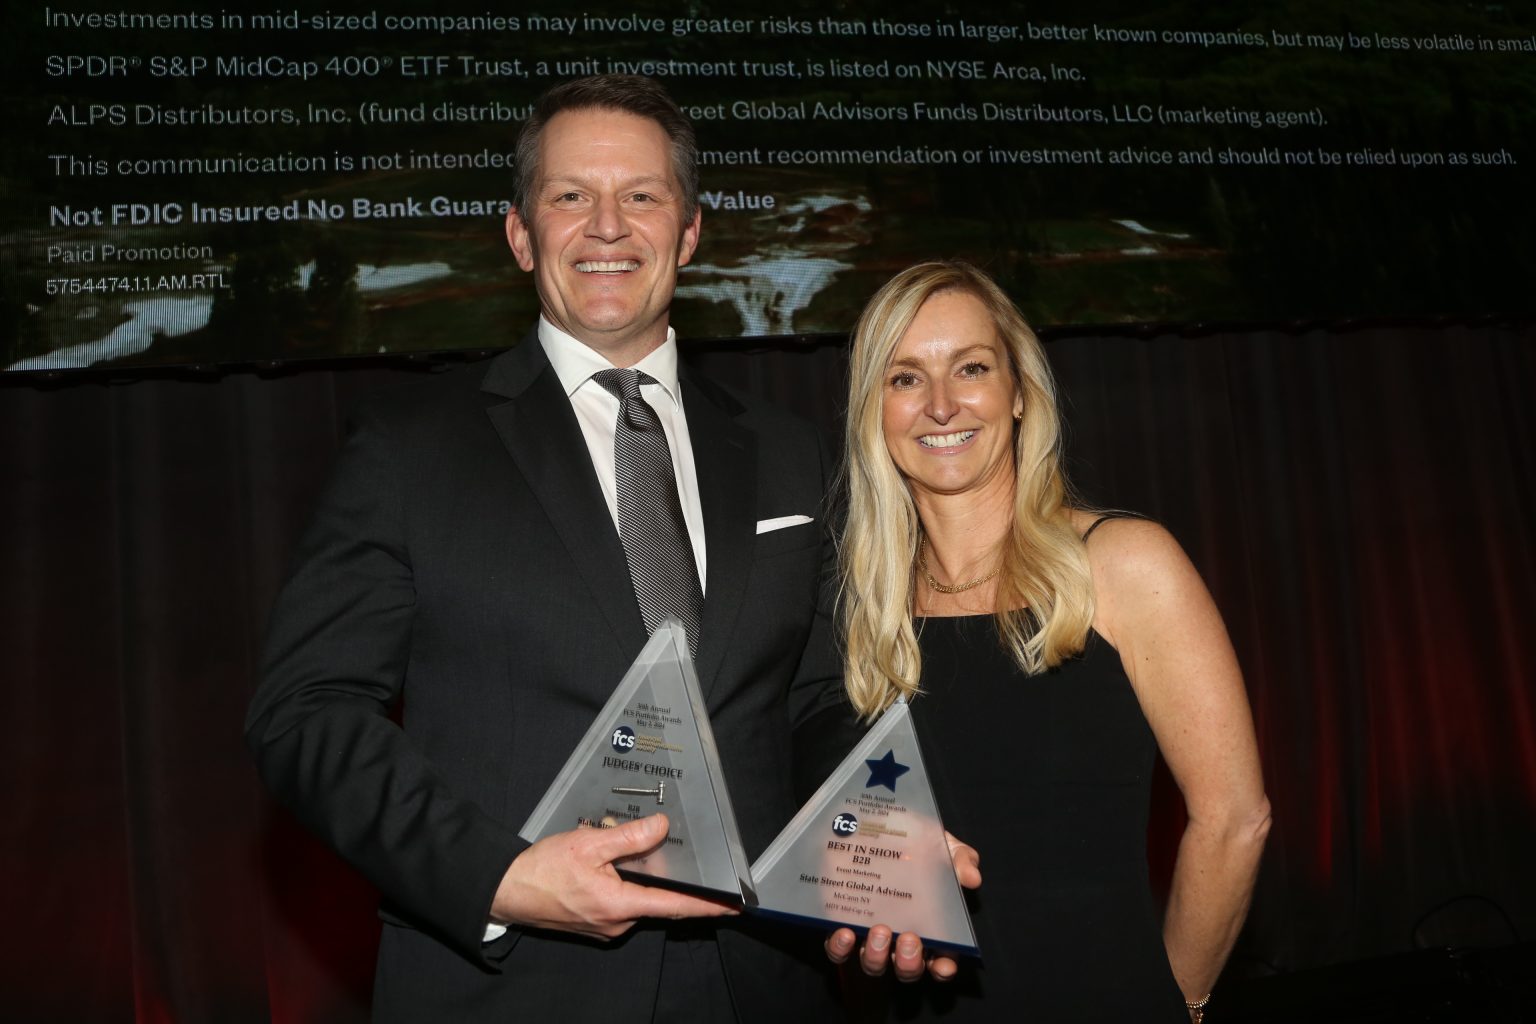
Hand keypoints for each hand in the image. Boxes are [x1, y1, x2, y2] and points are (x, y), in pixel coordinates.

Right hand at [490, 814, 737, 939]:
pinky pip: (621, 902)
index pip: (675, 907)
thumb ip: (630, 837)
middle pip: (656, 898)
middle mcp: (617, 923)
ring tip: (612, 851)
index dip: (706, 906)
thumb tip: (661, 828)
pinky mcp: (595, 923)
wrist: (507, 890)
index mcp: (620, 905)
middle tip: (653, 846)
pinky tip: (603, 866)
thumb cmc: (543, 870)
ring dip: (635, 876)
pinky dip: (621, 883)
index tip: (732, 906)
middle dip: (660, 874)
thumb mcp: (589, 843)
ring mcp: (606, 926)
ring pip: (637, 898)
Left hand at [823, 831, 980, 981]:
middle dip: (909, 962)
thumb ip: (959, 859)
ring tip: (879, 931)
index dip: (943, 968)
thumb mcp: (943, 845)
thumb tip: (972, 878)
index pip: (941, 959)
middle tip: (909, 939)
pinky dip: (840, 947)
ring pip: (874, 964)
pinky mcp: (842, 923)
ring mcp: (870, 934)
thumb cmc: (918, 840)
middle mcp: (901, 936)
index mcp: (931, 924)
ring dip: (876, 956)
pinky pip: (838, 949)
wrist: (877, 824)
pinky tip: (845, 931)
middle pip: (907, 968)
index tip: (943, 964)